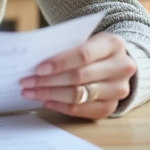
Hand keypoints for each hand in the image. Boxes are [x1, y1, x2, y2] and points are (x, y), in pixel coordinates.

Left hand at [19, 32, 135, 119]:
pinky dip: (61, 106)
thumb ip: (67, 47)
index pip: (83, 55)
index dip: (60, 62)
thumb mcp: (86, 39)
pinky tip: (46, 101)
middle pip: (79, 77)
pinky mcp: (110, 107)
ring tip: (32, 92)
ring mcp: (118, 90)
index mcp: (114, 45)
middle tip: (27, 82)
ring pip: (79, 95)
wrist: (117, 63)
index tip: (39, 68)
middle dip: (49, 80)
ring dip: (51, 94)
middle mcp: (121, 68)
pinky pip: (82, 110)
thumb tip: (35, 60)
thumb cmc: (94, 49)